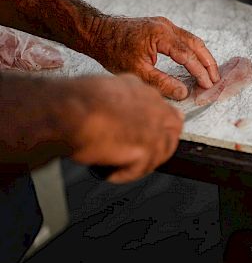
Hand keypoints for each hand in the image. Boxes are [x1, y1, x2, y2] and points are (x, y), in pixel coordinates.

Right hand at [68, 73, 183, 182]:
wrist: (67, 110)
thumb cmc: (73, 101)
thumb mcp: (102, 89)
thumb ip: (117, 100)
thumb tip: (117, 115)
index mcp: (140, 88)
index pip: (163, 108)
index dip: (157, 126)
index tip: (147, 136)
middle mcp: (152, 104)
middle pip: (173, 129)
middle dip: (160, 144)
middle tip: (138, 158)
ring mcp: (154, 125)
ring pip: (162, 151)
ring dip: (141, 163)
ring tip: (118, 167)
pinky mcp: (147, 145)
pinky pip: (141, 168)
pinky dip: (123, 174)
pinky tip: (108, 171)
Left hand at [86, 16, 219, 99]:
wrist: (98, 32)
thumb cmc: (112, 49)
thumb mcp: (136, 71)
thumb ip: (162, 82)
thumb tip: (183, 92)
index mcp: (161, 35)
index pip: (187, 56)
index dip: (199, 71)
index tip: (207, 85)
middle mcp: (166, 26)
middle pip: (196, 44)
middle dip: (208, 62)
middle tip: (215, 79)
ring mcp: (164, 24)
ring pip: (191, 39)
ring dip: (202, 56)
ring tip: (209, 72)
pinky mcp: (161, 26)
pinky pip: (183, 37)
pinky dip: (192, 50)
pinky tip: (194, 60)